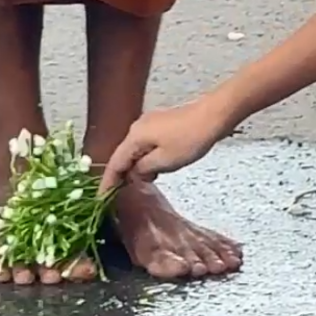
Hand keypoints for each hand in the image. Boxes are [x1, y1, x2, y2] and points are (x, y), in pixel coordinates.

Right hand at [99, 94, 233, 194]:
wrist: (213, 115)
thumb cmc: (189, 139)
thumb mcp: (164, 161)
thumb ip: (143, 171)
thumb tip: (134, 175)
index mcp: (135, 136)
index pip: (115, 163)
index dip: (107, 182)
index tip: (101, 200)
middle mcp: (138, 127)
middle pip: (123, 156)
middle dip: (120, 176)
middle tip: (117, 198)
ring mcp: (150, 124)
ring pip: (135, 151)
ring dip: (134, 169)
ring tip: (135, 188)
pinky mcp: (161, 125)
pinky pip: (146, 146)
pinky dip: (145, 160)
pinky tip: (152, 172)